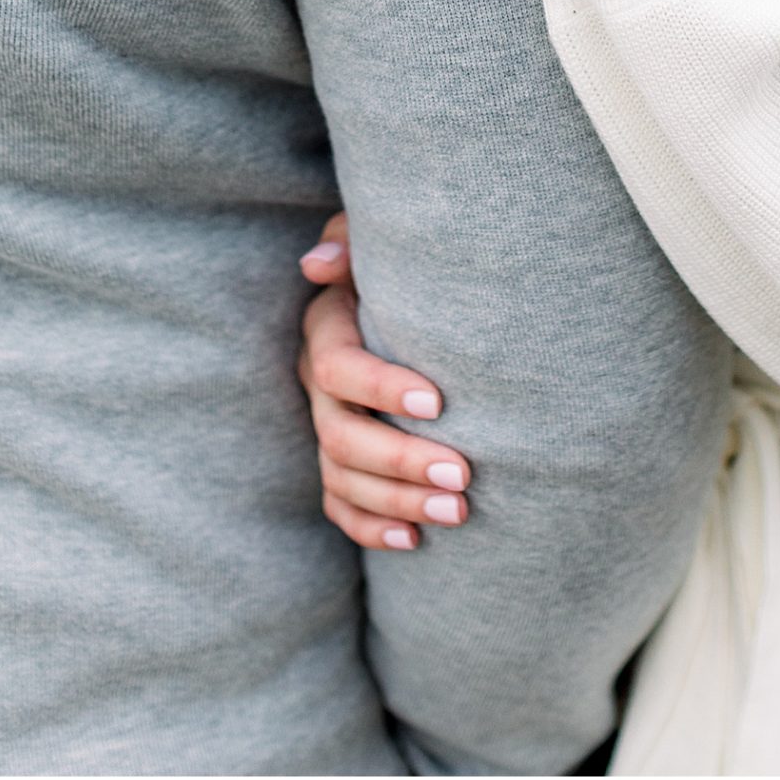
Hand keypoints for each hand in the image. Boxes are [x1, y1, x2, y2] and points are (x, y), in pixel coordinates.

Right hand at [296, 214, 471, 550]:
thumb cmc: (404, 266)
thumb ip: (349, 239)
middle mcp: (317, 384)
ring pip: (342, 478)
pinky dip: (372, 528)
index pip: (338, 366)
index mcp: (326, 329)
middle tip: (462, 476)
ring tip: (458, 512)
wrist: (413, 306)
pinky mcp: (337, 462)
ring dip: (397, 501)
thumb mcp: (376, 239)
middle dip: (400, 460)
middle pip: (341, 435)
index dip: (381, 387)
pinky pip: (340, 507)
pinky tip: (414, 541)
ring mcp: (324, 427)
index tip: (439, 403)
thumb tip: (318, 264)